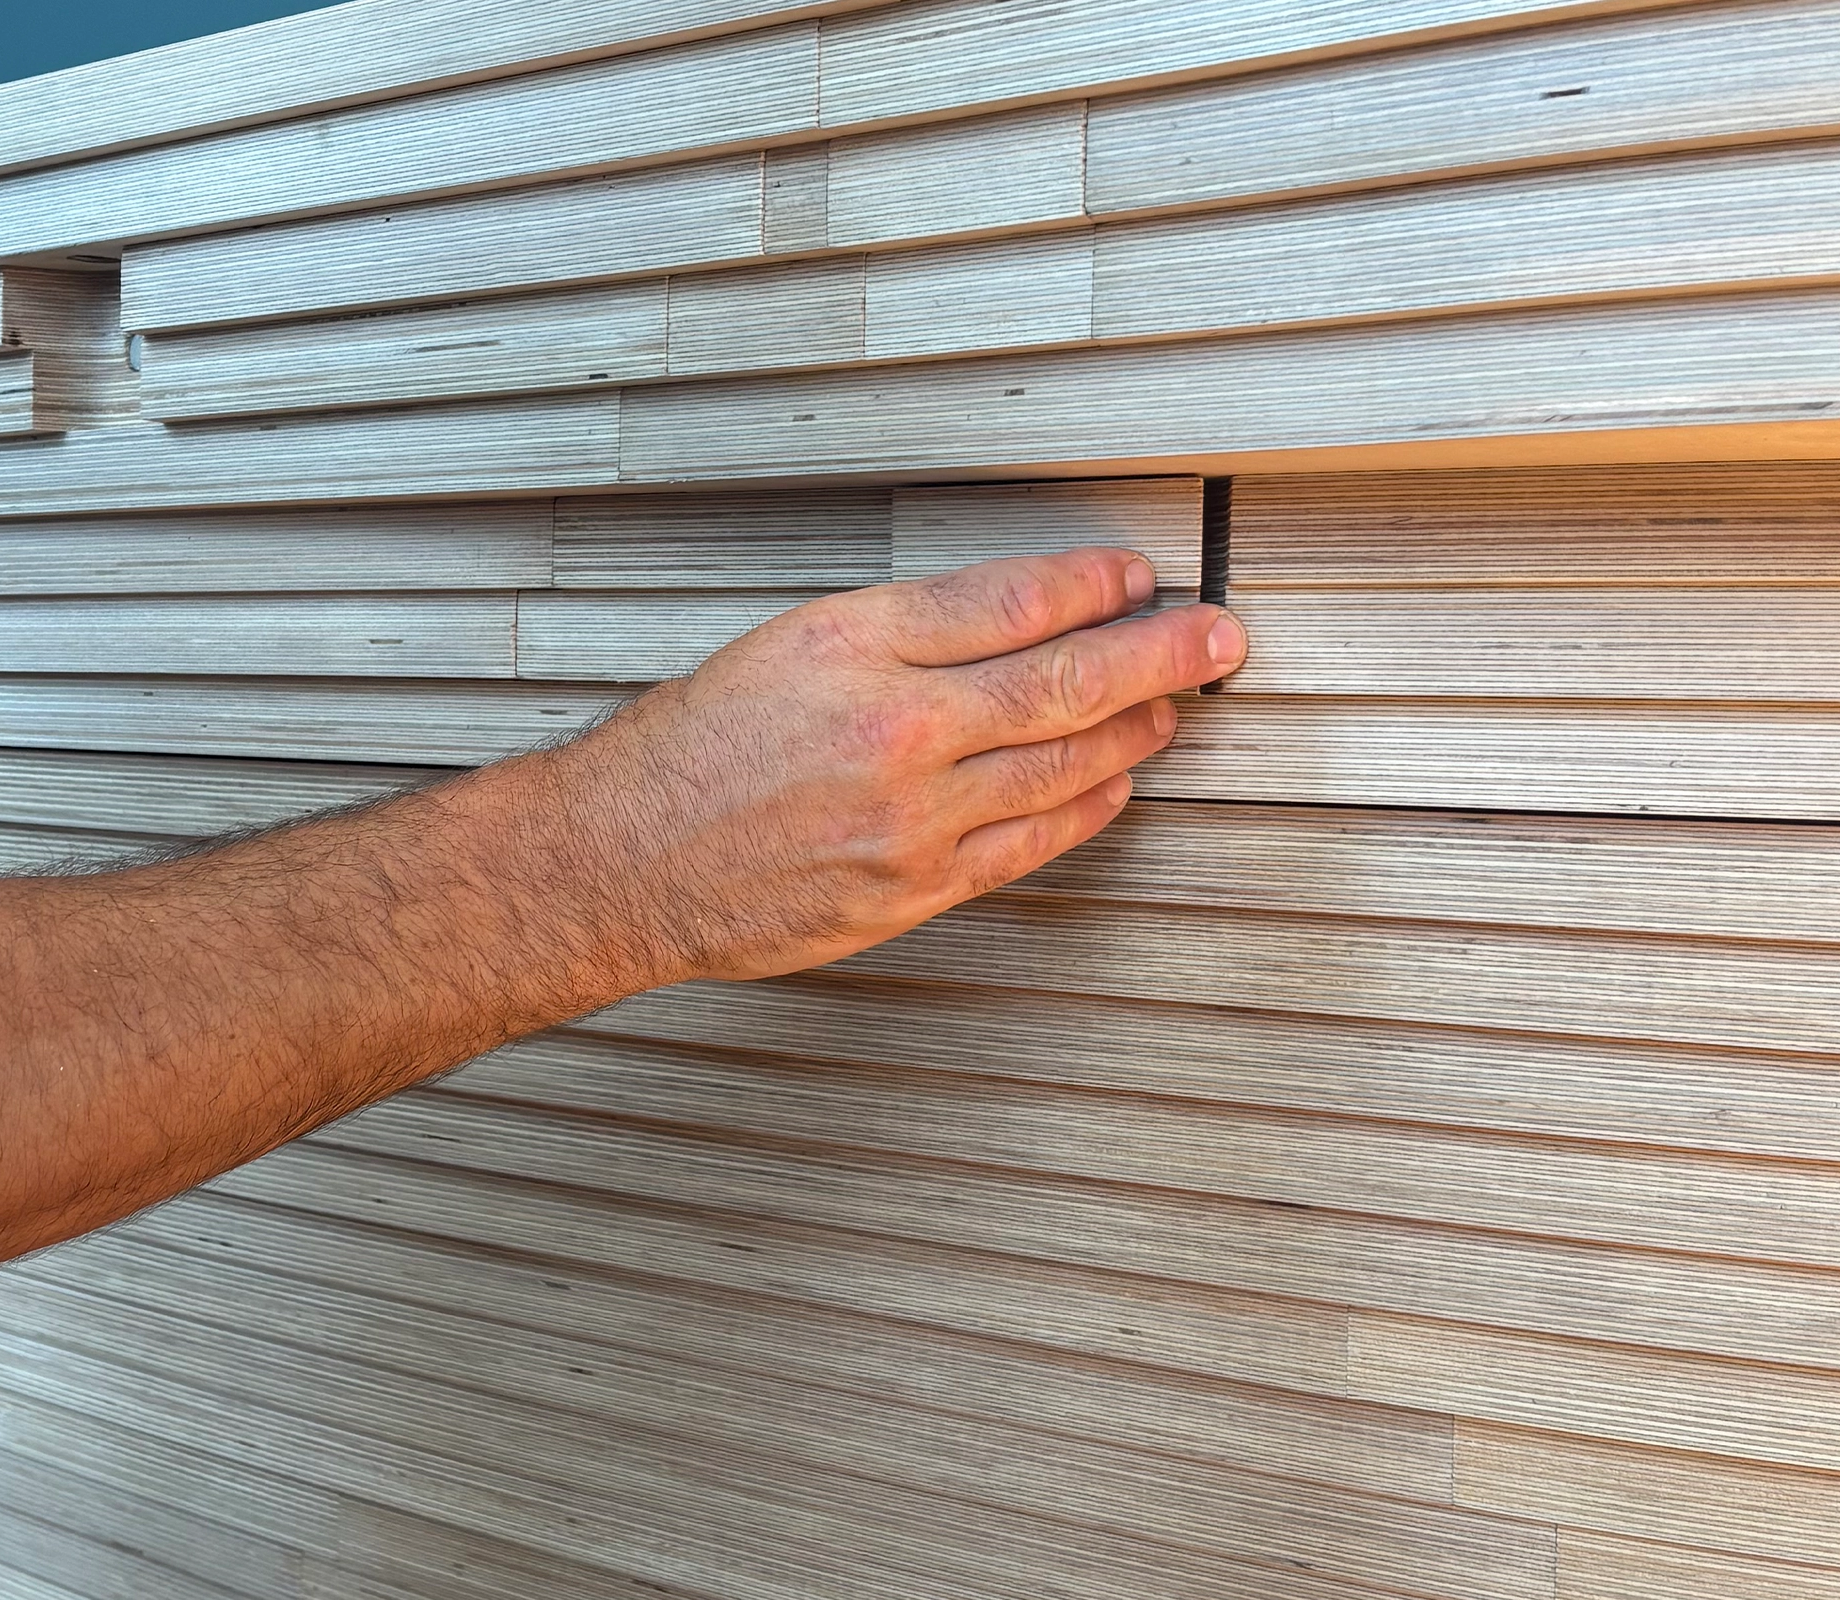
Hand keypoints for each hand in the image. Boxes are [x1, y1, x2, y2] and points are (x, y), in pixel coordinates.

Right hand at [538, 546, 1246, 989]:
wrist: (620, 862)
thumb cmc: (691, 749)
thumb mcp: (789, 643)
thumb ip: (905, 628)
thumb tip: (1019, 611)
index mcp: (852, 647)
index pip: (1008, 602)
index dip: (1091, 586)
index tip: (1137, 577)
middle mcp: (889, 730)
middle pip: (1061, 681)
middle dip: (1160, 653)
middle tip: (1219, 634)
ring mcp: (908, 820)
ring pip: (1061, 765)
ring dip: (1138, 729)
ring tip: (1178, 700)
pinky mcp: (911, 890)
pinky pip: (1028, 844)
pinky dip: (1087, 807)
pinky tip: (1118, 782)